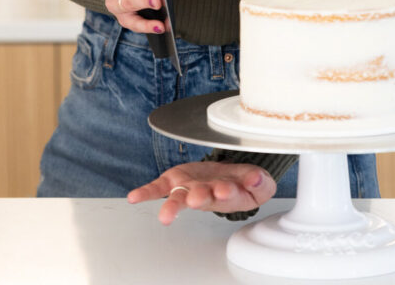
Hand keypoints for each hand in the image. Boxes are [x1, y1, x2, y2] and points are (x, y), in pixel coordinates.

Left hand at [127, 161, 275, 224]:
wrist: (229, 178)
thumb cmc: (243, 183)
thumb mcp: (260, 182)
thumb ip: (261, 182)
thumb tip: (257, 178)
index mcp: (228, 195)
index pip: (228, 194)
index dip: (227, 192)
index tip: (227, 189)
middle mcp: (206, 194)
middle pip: (201, 198)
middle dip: (199, 198)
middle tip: (197, 199)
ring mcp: (188, 188)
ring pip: (180, 197)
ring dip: (174, 204)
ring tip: (167, 215)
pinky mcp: (175, 180)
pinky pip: (158, 187)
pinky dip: (146, 192)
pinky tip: (134, 198)